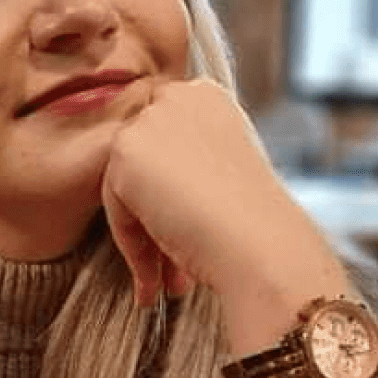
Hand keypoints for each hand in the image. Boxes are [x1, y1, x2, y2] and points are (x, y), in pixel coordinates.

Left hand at [101, 80, 346, 336]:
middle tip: (174, 266)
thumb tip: (158, 190)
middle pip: (145, 164)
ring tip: (168, 281)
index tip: (184, 225)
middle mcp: (178, 97)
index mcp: (208, 97)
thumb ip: (189, 165)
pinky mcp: (124, 151)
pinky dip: (134, 245)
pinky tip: (156, 276)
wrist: (261, 246)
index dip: (172, 189)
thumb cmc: (257, 222)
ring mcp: (149, 121)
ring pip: (128, 188)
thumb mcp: (226, 174)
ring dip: (147, 237)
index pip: (167, 141)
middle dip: (156, 217)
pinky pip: (116, 208)